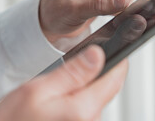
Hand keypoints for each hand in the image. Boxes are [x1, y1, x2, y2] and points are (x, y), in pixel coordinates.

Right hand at [0, 45, 127, 120]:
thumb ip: (71, 73)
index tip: (116, 45)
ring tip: (57, 85)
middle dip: (94, 72)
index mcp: (84, 109)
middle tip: (73, 64)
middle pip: (106, 87)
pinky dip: (76, 98)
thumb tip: (97, 55)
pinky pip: (84, 109)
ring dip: (82, 86)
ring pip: (94, 98)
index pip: (115, 77)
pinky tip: (56, 99)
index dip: (117, 58)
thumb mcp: (37, 90)